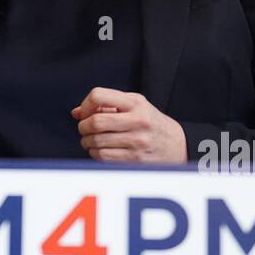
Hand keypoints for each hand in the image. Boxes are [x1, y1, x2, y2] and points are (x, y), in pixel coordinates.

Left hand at [72, 88, 187, 162]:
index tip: (86, 112)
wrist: (177, 144)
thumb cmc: (150, 122)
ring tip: (91, 139)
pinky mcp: (135, 160)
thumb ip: (106, 105)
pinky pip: (103, 157)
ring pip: (96, 142)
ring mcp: (137, 142)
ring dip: (87, 142)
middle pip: (95, 122)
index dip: (86, 104)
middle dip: (83, 126)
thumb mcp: (133, 105)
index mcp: (135, 103)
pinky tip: (99, 149)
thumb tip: (76, 113)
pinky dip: (94, 153)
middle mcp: (138, 121)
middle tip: (84, 128)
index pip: (98, 95)